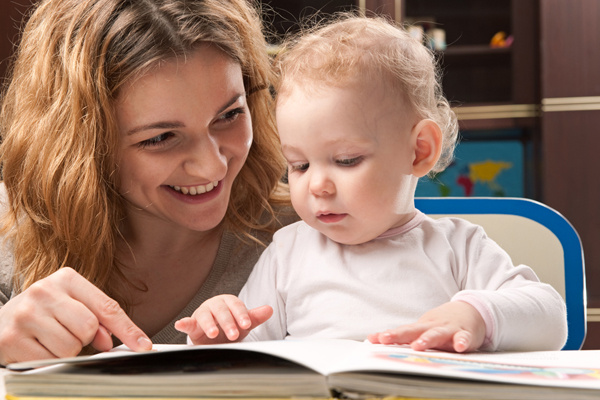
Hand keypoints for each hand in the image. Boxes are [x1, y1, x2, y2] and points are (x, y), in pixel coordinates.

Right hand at [0, 267, 152, 364]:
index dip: (127, 329)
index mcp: (66, 278)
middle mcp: (44, 291)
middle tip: (67, 333)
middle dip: (84, 339)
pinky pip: (48, 361)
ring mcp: (26, 314)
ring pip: (70, 347)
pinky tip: (37, 348)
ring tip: (49, 339)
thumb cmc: (41, 312)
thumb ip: (97, 318)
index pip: (107, 307)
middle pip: (89, 328)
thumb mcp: (71, 305)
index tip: (143, 345)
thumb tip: (111, 341)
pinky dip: (47, 361)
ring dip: (65, 351)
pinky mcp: (12, 339)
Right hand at [175, 294, 272, 343]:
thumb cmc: (231, 326)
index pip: (236, 306)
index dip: (241, 315)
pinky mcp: (193, 324)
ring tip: (214, 334)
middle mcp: (215, 305)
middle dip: (228, 323)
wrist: (217, 337)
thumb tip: (269, 310)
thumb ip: (255, 317)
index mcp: (229, 302)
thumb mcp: (244, 323)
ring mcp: (203, 313)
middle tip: (233, 335)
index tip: (246, 324)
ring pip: (205, 316)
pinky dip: (184, 323)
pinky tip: (180, 324)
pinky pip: (187, 322)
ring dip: (209, 325)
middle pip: (221, 311)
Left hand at [367, 301, 485, 352]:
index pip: (401, 331)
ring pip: (437, 334)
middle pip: (414, 331)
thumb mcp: (421, 328)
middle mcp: (432, 327)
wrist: (469, 310)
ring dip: (427, 339)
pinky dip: (462, 341)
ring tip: (417, 346)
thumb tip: (373, 340)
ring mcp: (448, 329)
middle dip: (399, 335)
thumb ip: (401, 336)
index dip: (388, 335)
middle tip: (386, 340)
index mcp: (420, 327)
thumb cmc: (440, 324)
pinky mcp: (465, 333)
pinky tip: (459, 347)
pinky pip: (464, 337)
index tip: (372, 340)